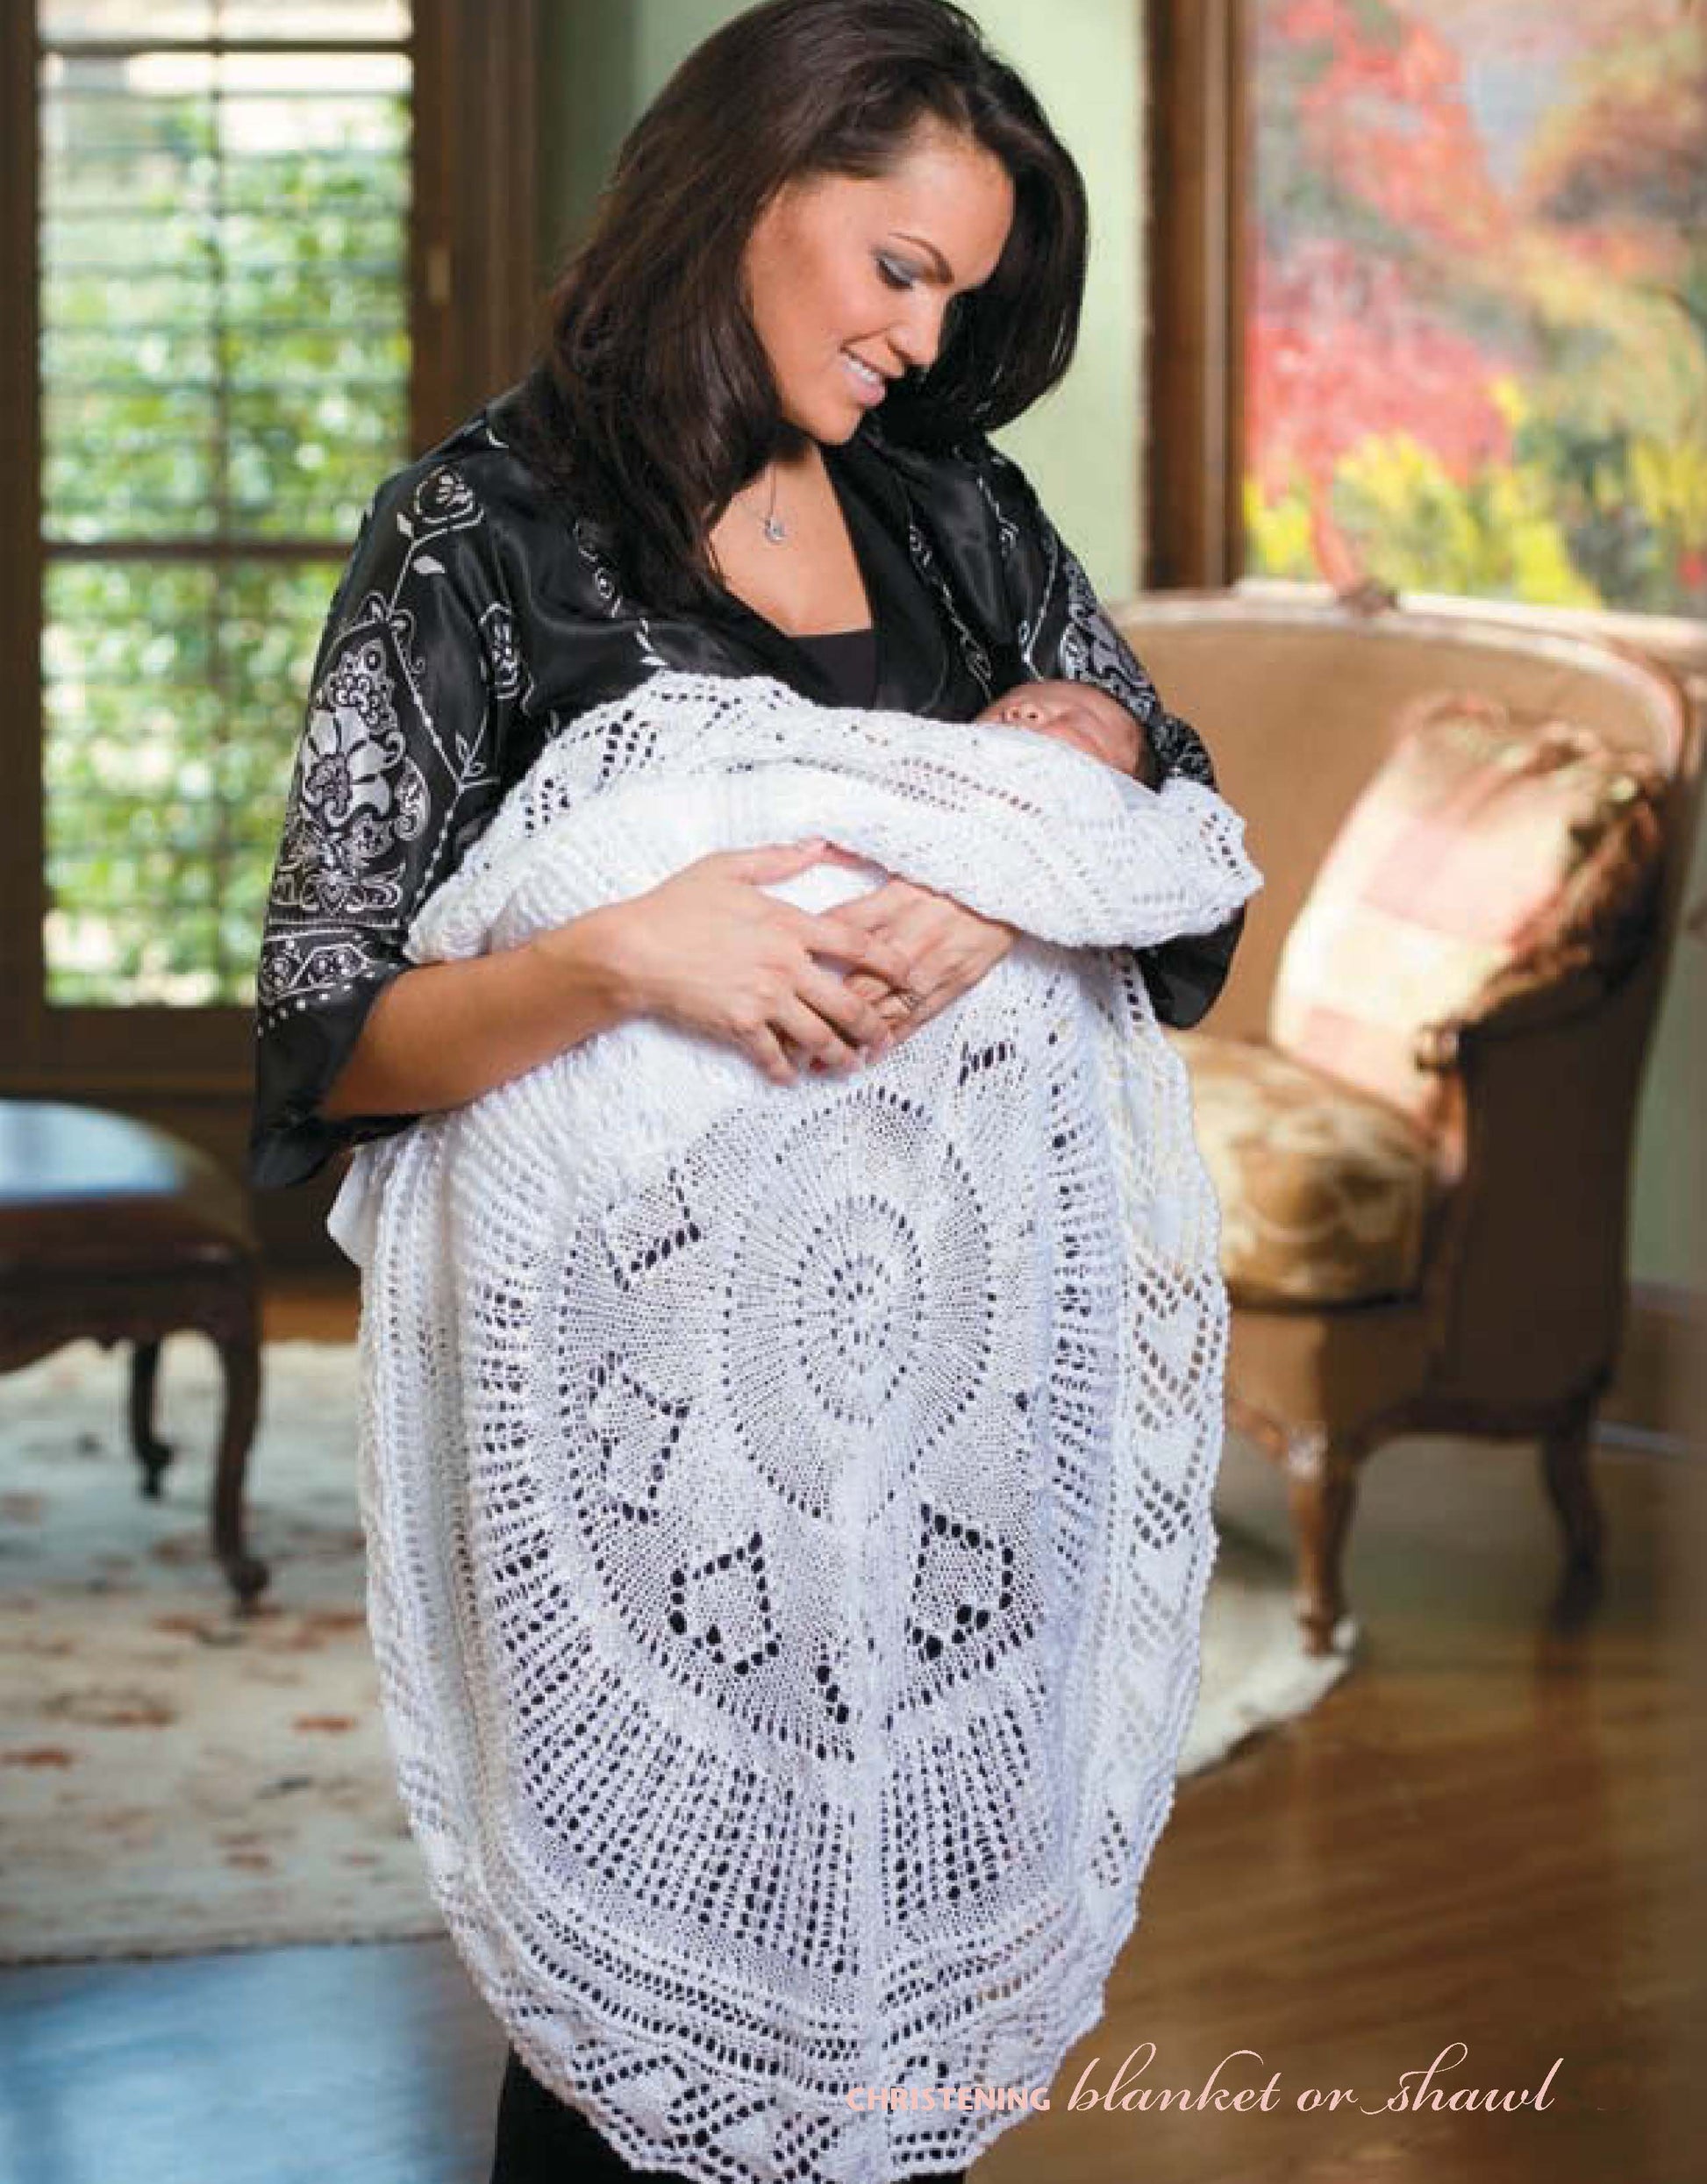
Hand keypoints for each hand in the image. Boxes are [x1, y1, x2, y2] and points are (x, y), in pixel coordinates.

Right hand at [592, 840, 914, 1084]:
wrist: (633, 949)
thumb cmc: (675, 905)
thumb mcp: (726, 867)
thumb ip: (777, 858)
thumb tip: (817, 846)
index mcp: (789, 924)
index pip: (856, 944)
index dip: (891, 962)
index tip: (910, 976)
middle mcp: (786, 964)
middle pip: (847, 1002)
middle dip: (873, 1026)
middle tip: (885, 1040)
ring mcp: (764, 999)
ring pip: (819, 1036)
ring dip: (840, 1056)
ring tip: (851, 1066)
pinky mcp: (739, 1025)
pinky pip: (774, 1055)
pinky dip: (786, 1070)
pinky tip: (792, 1077)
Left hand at [784, 865, 1018, 1067]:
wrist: (1013, 880)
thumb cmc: (957, 867)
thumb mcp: (905, 857)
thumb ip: (860, 859)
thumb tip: (816, 848)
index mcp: (890, 902)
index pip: (834, 935)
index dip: (802, 961)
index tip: (777, 980)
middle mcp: (905, 938)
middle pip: (850, 984)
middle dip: (816, 1014)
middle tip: (785, 1038)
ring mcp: (929, 967)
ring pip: (879, 1009)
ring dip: (847, 1037)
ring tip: (816, 1061)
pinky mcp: (953, 984)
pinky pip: (916, 1018)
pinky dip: (891, 1038)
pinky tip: (869, 1055)